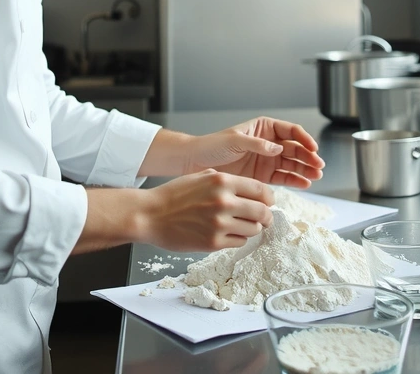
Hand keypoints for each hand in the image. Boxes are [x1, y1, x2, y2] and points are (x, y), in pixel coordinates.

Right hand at [138, 169, 274, 251]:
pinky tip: (227, 233)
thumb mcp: (199, 176)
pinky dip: (237, 239)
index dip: (269, 198)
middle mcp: (224, 201)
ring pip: (254, 229)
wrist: (150, 215)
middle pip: (263, 212)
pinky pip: (239, 242)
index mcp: (222, 181)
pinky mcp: (213, 243)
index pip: (261, 190)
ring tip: (241, 225)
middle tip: (264, 219)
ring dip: (251, 228)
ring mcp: (219, 223)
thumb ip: (224, 179)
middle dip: (266, 216)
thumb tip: (248, 188)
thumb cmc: (173, 195)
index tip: (268, 202)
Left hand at [186, 117, 323, 187]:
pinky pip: (283, 177)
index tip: (313, 148)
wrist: (196, 163)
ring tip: (316, 176)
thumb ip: (257, 144)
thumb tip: (278, 147)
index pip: (290, 131)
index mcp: (263, 127)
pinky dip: (295, 180)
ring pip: (292, 163)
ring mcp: (267, 159)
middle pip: (295, 148)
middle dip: (308, 156)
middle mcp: (269, 143)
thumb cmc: (213, 146)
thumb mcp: (235, 140)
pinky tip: (305, 183)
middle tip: (318, 166)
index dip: (304, 139)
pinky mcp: (263, 176)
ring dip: (305, 169)